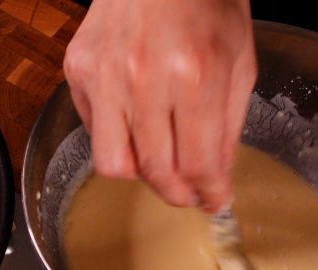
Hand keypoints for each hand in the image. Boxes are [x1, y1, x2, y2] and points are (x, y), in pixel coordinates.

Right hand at [63, 0, 256, 210]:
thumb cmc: (206, 2)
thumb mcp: (240, 60)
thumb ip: (228, 125)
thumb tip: (215, 177)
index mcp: (195, 76)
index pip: (197, 164)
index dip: (208, 193)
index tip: (214, 201)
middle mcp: (144, 81)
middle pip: (155, 173)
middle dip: (177, 193)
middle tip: (187, 193)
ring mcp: (104, 77)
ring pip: (113, 163)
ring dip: (139, 172)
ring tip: (156, 160)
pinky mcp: (78, 71)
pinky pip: (92, 128)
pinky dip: (114, 134)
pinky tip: (132, 115)